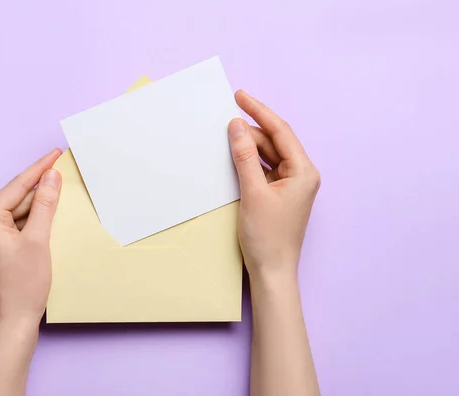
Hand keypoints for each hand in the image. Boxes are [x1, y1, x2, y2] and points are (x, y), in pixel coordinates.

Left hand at [0, 149, 62, 328]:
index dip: (39, 169)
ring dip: (40, 202)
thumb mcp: (39, 239)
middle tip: (62, 167)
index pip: (16, 187)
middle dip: (40, 185)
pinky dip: (35, 218)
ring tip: (62, 187)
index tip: (55, 153)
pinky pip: (18, 223)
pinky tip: (52, 210)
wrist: (15, 320)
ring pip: (19, 210)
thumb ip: (45, 204)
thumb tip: (51, 177)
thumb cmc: (24, 284)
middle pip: (17, 197)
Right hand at [228, 90, 319, 279]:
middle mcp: (301, 174)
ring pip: (268, 155)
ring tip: (226, 136)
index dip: (259, 111)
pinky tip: (234, 157)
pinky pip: (264, 169)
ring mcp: (291, 185)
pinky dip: (249, 162)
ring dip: (248, 146)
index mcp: (304, 171)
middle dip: (251, 130)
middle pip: (274, 142)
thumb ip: (244, 157)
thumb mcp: (253, 192)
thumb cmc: (267, 236)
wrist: (272, 271)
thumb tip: (236, 126)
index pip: (281, 131)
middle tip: (224, 119)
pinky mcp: (279, 194)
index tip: (240, 96)